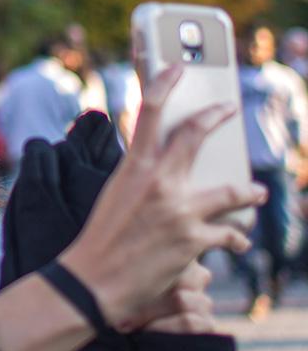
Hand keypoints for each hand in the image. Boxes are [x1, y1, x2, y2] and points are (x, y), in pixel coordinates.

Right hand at [60, 65, 264, 328]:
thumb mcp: (115, 195)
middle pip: (196, 136)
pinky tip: (238, 242)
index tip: (178, 69)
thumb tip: (159, 169)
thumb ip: (140, 177)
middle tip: (229, 109)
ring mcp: (180, 211)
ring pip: (231, 191)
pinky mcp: (195, 241)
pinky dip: (235, 239)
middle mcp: (159, 182)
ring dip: (248, 192)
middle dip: (217, 117)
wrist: (95, 281)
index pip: (150, 111)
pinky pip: (228, 235)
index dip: (164, 83)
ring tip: (256, 193)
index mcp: (134, 168)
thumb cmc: (100, 238)